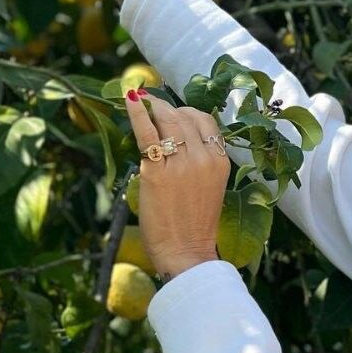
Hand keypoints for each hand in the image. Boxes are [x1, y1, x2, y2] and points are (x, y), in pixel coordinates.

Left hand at [125, 89, 230, 277]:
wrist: (186, 251)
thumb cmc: (195, 223)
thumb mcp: (209, 187)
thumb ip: (200, 163)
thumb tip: (178, 139)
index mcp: (220, 162)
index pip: (206, 121)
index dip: (187, 112)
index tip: (173, 111)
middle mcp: (204, 159)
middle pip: (185, 118)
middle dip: (167, 108)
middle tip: (152, 104)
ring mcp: (181, 165)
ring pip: (167, 122)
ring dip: (153, 108)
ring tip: (141, 100)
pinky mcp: (157, 173)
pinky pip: (147, 135)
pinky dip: (138, 114)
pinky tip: (131, 101)